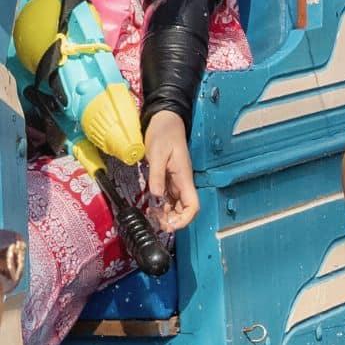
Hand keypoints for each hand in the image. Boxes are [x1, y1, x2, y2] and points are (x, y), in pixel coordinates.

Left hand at [143, 111, 198, 229]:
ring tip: (151, 216)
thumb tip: (157, 196)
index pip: (193, 205)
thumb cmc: (164, 133)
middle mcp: (182, 182)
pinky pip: (168, 198)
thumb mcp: (157, 153)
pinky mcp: (168, 179)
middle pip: (185, 210)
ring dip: (166, 215)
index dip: (185, 219)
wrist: (165, 119)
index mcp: (184, 177)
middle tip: (156, 223)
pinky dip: (161, 206)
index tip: (170, 225)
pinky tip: (151, 207)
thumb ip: (157, 175)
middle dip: (173, 220)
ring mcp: (176, 181)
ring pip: (176, 206)